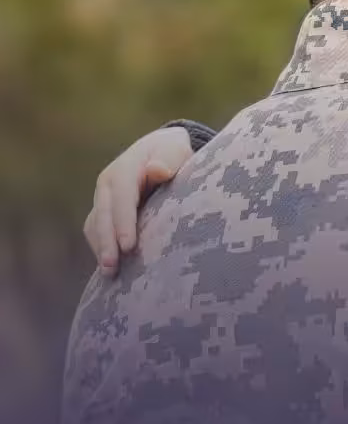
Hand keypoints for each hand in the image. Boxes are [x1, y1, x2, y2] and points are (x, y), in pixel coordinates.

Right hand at [83, 126, 192, 276]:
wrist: (159, 151)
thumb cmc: (171, 152)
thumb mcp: (175, 149)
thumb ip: (169, 158)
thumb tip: (157, 170)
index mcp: (123, 169)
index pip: (121, 196)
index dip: (123, 222)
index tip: (128, 245)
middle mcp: (106, 185)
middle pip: (103, 215)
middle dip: (106, 242)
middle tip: (112, 268)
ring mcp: (102, 200)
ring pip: (96, 227)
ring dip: (101, 250)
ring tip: (112, 274)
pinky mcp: (104, 213)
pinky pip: (97, 233)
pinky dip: (103, 248)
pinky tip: (114, 267)